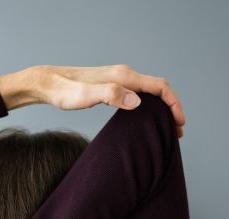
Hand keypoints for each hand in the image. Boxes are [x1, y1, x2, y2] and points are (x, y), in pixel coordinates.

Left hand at [0, 63, 185, 136]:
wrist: (47, 83)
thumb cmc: (63, 91)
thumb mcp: (85, 96)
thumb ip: (111, 95)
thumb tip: (136, 101)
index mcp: (124, 77)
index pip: (159, 87)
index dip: (174, 104)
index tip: (180, 123)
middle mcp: (124, 75)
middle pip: (158, 89)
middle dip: (171, 108)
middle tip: (177, 132)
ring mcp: (118, 80)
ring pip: (149, 92)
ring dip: (161, 108)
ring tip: (165, 129)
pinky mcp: (111, 86)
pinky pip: (138, 95)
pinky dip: (148, 107)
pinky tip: (144, 120)